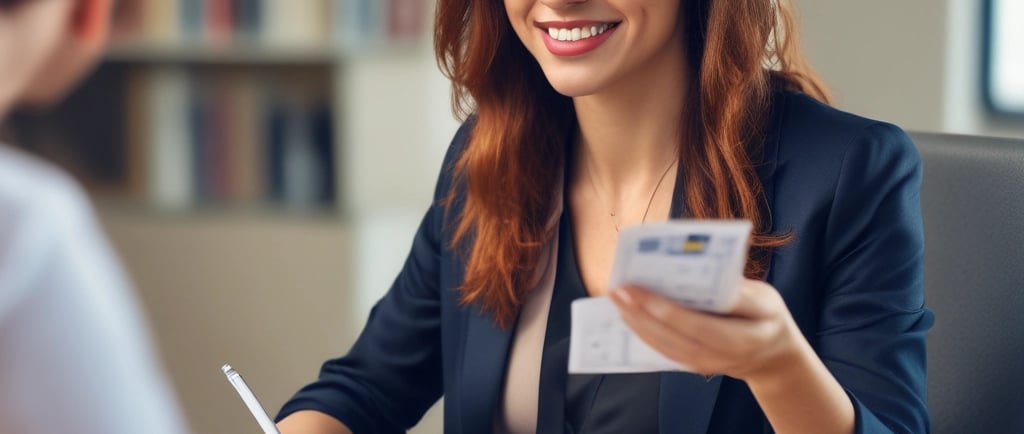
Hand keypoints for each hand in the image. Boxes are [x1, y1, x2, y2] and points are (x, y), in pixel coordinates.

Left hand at [609, 279, 803, 381]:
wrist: (772, 357)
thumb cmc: (767, 318)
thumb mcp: (766, 298)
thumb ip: (737, 289)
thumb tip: (702, 269)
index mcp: (744, 339)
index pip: (698, 326)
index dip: (665, 310)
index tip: (639, 290)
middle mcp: (721, 358)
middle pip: (674, 338)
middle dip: (641, 314)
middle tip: (617, 290)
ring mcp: (705, 366)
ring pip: (664, 347)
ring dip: (636, 323)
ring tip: (617, 298)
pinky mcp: (693, 365)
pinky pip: (664, 351)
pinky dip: (643, 332)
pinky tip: (628, 314)